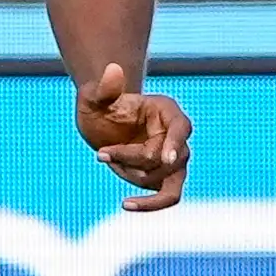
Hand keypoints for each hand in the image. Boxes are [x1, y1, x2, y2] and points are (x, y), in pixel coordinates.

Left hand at [75, 61, 191, 212]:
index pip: (181, 128)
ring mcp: (172, 160)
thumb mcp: (94, 96)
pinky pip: (166, 197)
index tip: (165, 158)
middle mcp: (175, 136)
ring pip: (169, 180)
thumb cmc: (100, 105)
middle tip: (101, 153)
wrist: (100, 123)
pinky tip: (126, 205)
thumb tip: (112, 70)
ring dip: (134, 176)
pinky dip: (150, 205)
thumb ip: (104, 87)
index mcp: (167, 111)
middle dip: (133, 159)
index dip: (175, 143)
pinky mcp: (163, 178)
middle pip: (168, 159)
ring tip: (106, 159)